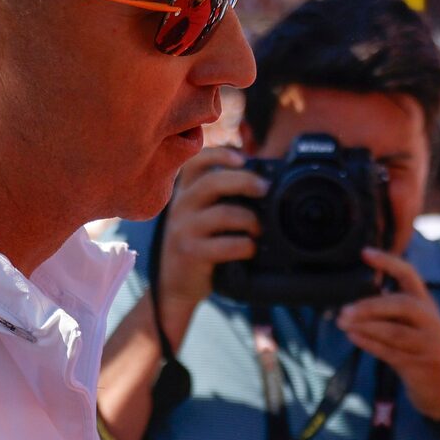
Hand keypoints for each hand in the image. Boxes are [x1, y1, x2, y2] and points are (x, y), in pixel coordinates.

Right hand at [150, 147, 266, 323]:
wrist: (174, 286)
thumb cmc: (197, 247)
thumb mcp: (201, 218)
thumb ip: (220, 200)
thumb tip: (261, 186)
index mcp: (185, 193)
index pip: (194, 162)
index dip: (218, 154)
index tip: (242, 158)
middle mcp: (181, 207)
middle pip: (212, 182)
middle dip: (244, 181)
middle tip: (265, 189)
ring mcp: (184, 230)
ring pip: (223, 213)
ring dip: (249, 219)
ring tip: (258, 229)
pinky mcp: (191, 253)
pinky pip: (225, 245)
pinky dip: (245, 245)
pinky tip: (250, 249)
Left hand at [338, 248, 439, 419]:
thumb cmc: (424, 352)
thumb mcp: (416, 325)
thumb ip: (394, 311)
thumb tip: (356, 300)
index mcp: (426, 304)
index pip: (409, 275)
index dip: (388, 262)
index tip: (365, 253)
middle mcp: (429, 320)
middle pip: (401, 305)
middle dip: (370, 306)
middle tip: (344, 310)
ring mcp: (427, 343)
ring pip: (394, 331)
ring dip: (365, 326)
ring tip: (342, 322)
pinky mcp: (419, 365)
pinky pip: (391, 352)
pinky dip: (370, 344)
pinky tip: (354, 337)